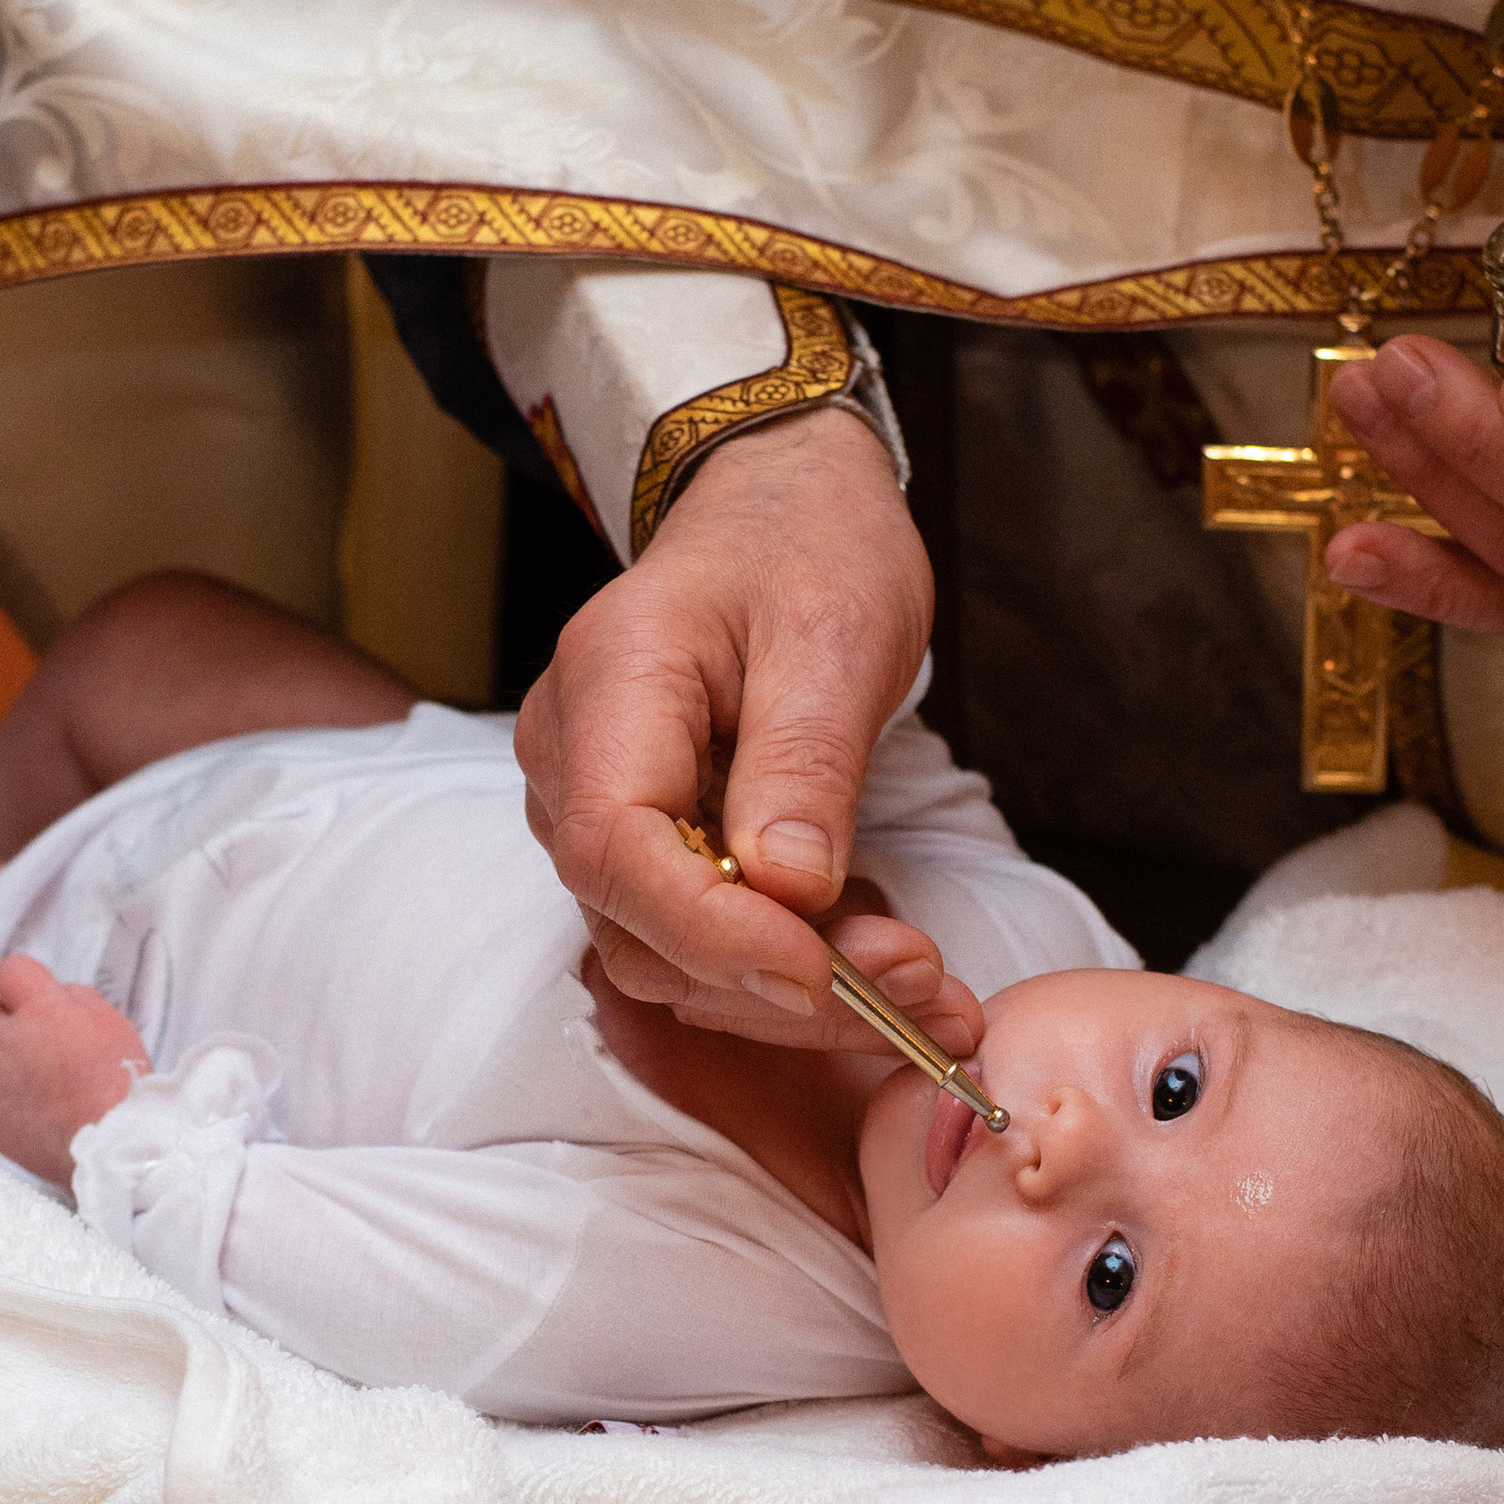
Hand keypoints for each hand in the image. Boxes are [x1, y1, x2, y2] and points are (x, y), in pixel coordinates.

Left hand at [0, 953, 148, 1182]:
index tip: (35, 997)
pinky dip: (0, 1097)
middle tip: (52, 1052)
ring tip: (44, 1087)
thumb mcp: (110, 1019)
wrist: (109, 1145)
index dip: (24, 983)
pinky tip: (32, 1109)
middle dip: (20, 1026)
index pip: (10, 971)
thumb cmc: (117, 1080)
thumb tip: (50, 996)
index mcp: (40, 1008)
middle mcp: (6, 1038)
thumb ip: (71, 997)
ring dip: (7, 1062)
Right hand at [517, 403, 948, 1046]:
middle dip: (780, 983)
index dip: (713, 931)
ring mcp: (597, 806)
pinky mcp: (644, 842)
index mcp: (609, 685)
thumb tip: (788, 893)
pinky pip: (698, 934)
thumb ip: (804, 763)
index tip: (824, 972)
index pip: (616, 847)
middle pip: (641, 924)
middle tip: (926, 996)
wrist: (779, 507)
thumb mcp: (834, 634)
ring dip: (797, 995)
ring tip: (930, 996)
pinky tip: (886, 963)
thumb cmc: (805, 545)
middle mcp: (574, 758)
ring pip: (670, 952)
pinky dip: (792, 965)